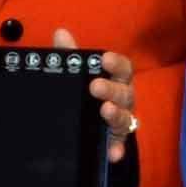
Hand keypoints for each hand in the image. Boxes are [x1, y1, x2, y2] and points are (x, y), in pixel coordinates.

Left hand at [47, 24, 136, 162]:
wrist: (83, 124)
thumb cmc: (85, 92)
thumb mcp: (75, 73)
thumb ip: (70, 56)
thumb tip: (60, 33)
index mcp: (115, 80)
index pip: (122, 68)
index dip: (116, 63)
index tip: (104, 59)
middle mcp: (122, 99)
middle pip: (124, 92)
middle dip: (111, 89)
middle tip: (95, 86)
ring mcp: (121, 121)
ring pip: (125, 118)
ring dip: (116, 115)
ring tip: (104, 111)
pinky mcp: (116, 141)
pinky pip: (120, 146)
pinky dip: (118, 149)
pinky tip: (112, 153)